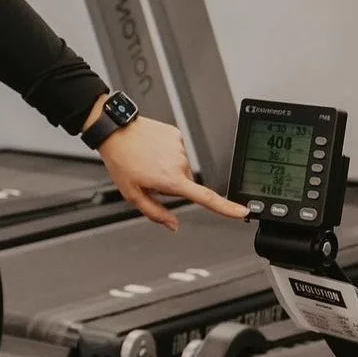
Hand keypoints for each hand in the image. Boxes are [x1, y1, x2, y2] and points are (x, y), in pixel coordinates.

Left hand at [86, 101, 248, 230]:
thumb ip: (156, 213)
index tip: (242, 211)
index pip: (205, 198)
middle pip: (184, 182)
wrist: (115, 130)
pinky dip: (165, 152)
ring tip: (147, 159)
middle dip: (170, 183)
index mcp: (171, 180)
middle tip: (149, 174)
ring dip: (166, 167)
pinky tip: (151, 148)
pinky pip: (176, 151)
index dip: (226, 207)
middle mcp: (180, 163)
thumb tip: (173, 226)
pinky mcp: (177, 134)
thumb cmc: (122, 161)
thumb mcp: (133, 194)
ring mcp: (180, 147)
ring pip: (179, 166)